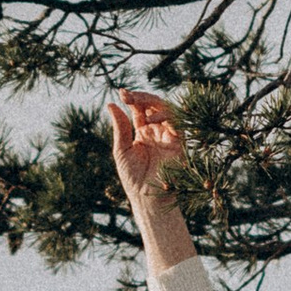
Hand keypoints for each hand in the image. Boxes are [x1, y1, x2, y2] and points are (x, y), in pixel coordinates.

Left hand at [109, 89, 193, 271]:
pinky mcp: (179, 142)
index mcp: (144, 133)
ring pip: (166, 110)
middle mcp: (157, 131)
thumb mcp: (122, 149)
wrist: (148, 198)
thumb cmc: (133, 178)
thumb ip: (120, 127)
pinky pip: (177, 122)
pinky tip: (150, 120)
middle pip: (153, 106)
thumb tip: (112, 105)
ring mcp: (169, 135)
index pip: (140, 109)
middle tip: (128, 95)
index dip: (133, 99)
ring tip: (136, 101)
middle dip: (142, 97)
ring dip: (152, 102)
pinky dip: (165, 116)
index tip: (122, 93)